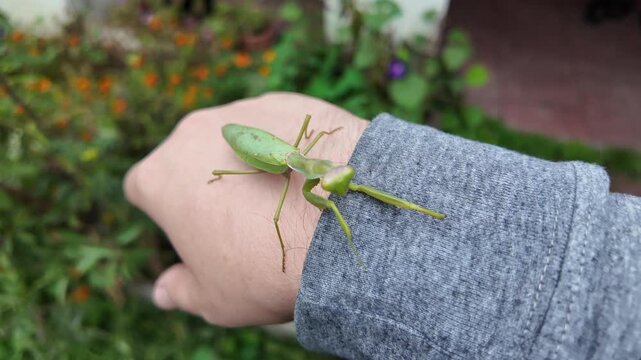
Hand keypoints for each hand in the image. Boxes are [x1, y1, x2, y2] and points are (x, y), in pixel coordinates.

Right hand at [123, 92, 367, 325]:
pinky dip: (285, 149)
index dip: (166, 212)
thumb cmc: (265, 267)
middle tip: (242, 222)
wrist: (339, 222)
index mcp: (160, 177)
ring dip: (247, 165)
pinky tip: (308, 178)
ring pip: (233, 141)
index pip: (144, 188)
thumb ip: (181, 291)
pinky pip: (276, 129)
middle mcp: (192, 133)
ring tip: (283, 201)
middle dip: (206, 186)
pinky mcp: (285, 103)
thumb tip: (162, 292)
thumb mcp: (215, 299)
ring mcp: (241, 113)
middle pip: (188, 159)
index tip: (195, 231)